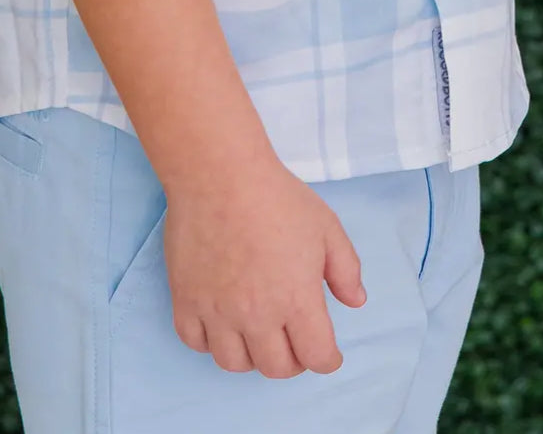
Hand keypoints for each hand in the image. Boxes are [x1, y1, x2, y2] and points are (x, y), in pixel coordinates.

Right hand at [162, 158, 366, 378]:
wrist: (220, 174)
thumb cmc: (276, 196)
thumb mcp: (326, 227)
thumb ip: (346, 269)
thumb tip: (356, 301)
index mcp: (297, 299)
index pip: (317, 358)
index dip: (328, 359)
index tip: (327, 352)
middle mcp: (257, 314)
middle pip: (277, 368)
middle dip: (293, 360)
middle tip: (293, 340)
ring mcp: (217, 310)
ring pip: (234, 364)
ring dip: (251, 355)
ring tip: (257, 332)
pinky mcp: (185, 299)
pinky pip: (195, 342)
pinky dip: (210, 341)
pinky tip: (221, 321)